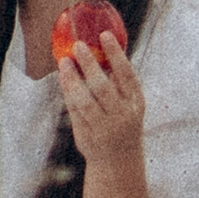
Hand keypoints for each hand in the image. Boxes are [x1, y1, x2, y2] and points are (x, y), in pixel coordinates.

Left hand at [56, 31, 147, 164]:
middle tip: (78, 45)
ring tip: (64, 60)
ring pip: (84, 100)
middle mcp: (121, 116)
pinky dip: (67, 92)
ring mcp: (104, 128)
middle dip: (89, 64)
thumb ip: (119, 83)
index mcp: (135, 104)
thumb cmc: (124, 122)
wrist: (120, 162)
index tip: (104, 34)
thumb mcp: (130, 104)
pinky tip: (63, 77)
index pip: (127, 75)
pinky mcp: (86, 136)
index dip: (116, 54)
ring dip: (72, 78)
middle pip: (102, 87)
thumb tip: (103, 49)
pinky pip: (74, 110)